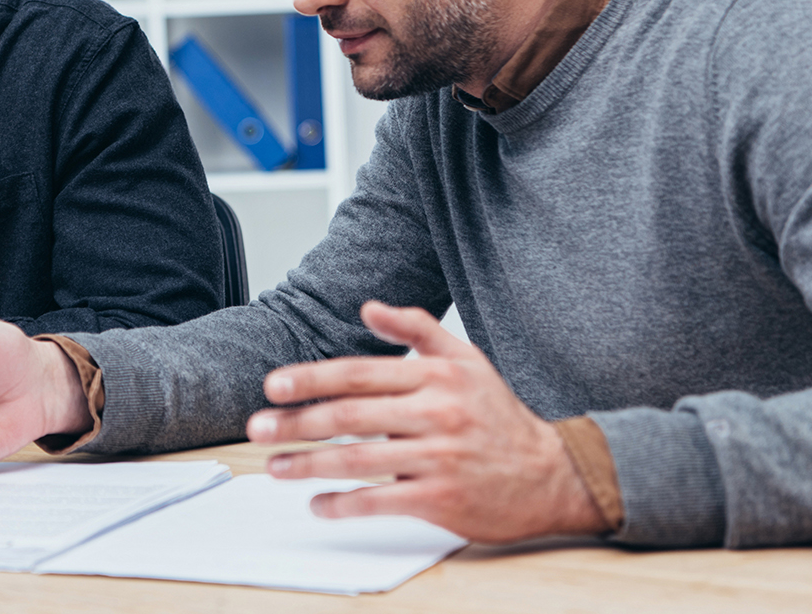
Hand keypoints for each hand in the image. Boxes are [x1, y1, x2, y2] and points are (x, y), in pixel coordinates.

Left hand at [247, 301, 605, 542]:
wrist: (553, 473)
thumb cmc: (500, 415)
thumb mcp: (466, 359)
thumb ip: (415, 329)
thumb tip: (368, 307)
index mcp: (434, 376)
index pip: (358, 373)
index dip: (311, 379)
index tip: (273, 386)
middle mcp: (435, 413)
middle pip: (350, 416)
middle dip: (296, 423)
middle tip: (258, 428)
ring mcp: (438, 458)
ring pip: (359, 460)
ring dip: (309, 465)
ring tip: (275, 467)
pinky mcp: (442, 499)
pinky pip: (382, 501)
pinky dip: (344, 504)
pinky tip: (318, 504)